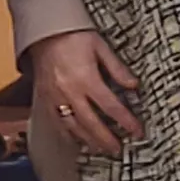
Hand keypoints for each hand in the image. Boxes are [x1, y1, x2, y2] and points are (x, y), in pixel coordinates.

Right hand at [27, 30, 143, 154]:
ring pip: (73, 127)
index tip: (136, 131)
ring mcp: (55, 97)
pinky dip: (67, 134)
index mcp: (86, 78)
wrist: (43, 30)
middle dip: (107, 139)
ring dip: (88, 140)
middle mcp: (70, 91)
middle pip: (92, 123)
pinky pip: (56, 122)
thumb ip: (117, 68)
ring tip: (100, 148)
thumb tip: (133, 85)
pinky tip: (75, 139)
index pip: (111, 106)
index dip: (126, 121)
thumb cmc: (71, 35)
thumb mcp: (100, 46)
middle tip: (118, 149)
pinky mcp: (44, 98)